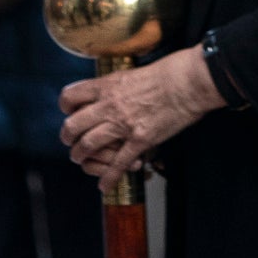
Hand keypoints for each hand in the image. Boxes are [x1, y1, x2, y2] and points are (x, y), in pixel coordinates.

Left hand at [59, 47, 224, 192]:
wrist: (190, 81)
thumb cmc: (170, 71)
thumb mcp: (136, 72)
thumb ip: (120, 84)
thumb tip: (116, 89)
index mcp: (108, 86)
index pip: (71, 96)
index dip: (66, 107)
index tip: (71, 111)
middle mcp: (110, 105)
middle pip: (72, 125)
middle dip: (68, 137)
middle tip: (71, 141)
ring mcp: (123, 124)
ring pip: (88, 145)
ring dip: (81, 156)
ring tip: (82, 159)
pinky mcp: (140, 140)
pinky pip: (118, 163)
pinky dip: (109, 178)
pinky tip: (104, 187)